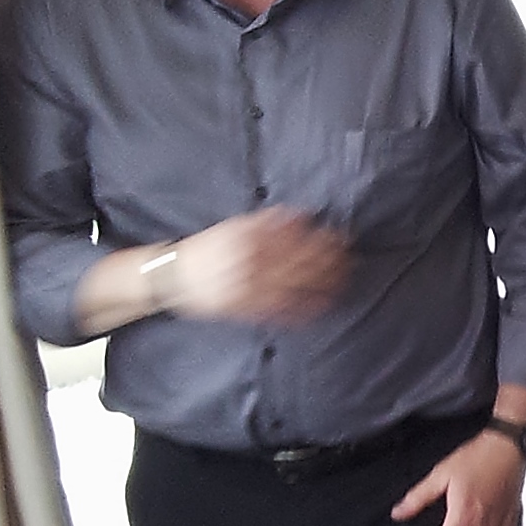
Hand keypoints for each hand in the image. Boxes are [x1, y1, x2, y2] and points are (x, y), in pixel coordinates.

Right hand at [159, 208, 348, 324]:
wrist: (175, 277)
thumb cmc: (208, 249)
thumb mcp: (233, 227)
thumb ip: (266, 222)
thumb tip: (303, 215)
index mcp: (244, 239)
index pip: (293, 237)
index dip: (320, 239)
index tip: (341, 237)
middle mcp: (247, 263)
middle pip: (298, 262)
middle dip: (328, 261)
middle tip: (350, 257)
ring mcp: (248, 289)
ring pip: (295, 286)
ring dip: (323, 283)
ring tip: (344, 278)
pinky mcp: (246, 309)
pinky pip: (282, 310)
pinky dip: (305, 306)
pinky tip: (324, 302)